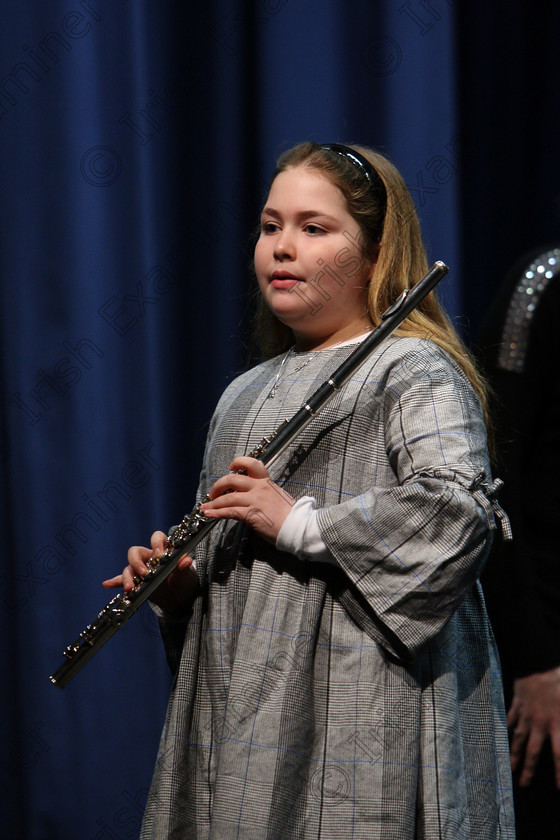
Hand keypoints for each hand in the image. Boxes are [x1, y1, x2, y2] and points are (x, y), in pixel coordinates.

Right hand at [102, 530, 198, 613]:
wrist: (180, 597)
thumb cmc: (183, 581)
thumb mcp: (186, 575)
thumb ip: (184, 567)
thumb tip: (187, 559)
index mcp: (162, 551)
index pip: (157, 538)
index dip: (156, 543)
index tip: (159, 555)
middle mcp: (149, 558)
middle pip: (136, 552)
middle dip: (136, 562)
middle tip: (143, 573)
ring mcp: (140, 570)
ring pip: (128, 568)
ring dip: (127, 577)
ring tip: (129, 588)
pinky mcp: (136, 583)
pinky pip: (122, 580)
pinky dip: (115, 582)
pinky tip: (107, 584)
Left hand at [199, 456, 294, 543]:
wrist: (297, 526)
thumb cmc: (290, 515)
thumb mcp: (277, 496)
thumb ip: (263, 493)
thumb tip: (249, 496)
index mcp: (267, 482)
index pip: (252, 464)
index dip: (238, 462)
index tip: (231, 467)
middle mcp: (259, 488)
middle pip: (233, 480)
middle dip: (218, 486)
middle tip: (212, 493)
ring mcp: (255, 501)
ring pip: (228, 497)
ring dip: (213, 503)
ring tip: (205, 508)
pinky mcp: (251, 514)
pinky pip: (230, 511)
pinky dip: (217, 513)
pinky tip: (210, 515)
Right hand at [507, 665, 559, 787]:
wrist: (538, 664)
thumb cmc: (559, 682)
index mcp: (557, 725)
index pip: (559, 756)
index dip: (559, 773)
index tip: (558, 788)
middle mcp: (539, 724)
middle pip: (532, 752)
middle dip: (528, 770)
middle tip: (523, 784)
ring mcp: (525, 715)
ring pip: (518, 739)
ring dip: (514, 755)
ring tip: (510, 768)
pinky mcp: (517, 705)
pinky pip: (510, 720)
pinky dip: (507, 729)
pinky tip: (504, 737)